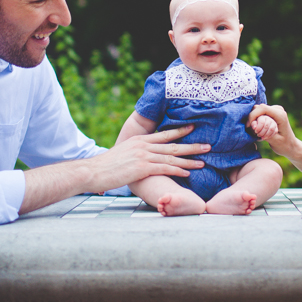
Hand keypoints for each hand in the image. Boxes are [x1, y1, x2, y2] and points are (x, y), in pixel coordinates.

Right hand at [87, 125, 209, 192]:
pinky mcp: (142, 168)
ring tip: (203, 161)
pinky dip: (178, 169)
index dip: (180, 131)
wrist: (94, 171)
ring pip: (172, 156)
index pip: (164, 134)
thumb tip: (145, 155)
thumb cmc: (107, 165)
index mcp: (140, 140)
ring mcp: (143, 156)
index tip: (193, 128)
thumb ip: (136, 151)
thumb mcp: (123, 152)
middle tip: (208, 145)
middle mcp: (144, 145)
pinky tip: (188, 172)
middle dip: (192, 145)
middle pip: (173, 144)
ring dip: (189, 159)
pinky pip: (165, 168)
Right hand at [247, 104, 298, 157]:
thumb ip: (264, 131)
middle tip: (255, 132)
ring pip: (257, 111)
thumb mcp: (274, 140)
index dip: (252, 115)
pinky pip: (259, 114)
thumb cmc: (284, 145)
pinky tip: (259, 131)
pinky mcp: (271, 113)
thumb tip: (253, 124)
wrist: (290, 146)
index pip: (262, 108)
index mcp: (280, 114)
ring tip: (259, 134)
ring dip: (255, 122)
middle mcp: (277, 109)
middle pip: (258, 108)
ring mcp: (274, 110)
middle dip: (253, 120)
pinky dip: (257, 122)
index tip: (248, 126)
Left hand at [250, 114, 277, 140]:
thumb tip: (254, 127)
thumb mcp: (253, 125)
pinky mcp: (276, 127)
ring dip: (266, 135)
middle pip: (266, 126)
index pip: (262, 122)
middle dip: (262, 132)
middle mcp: (269, 119)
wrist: (261, 128)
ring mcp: (273, 123)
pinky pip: (275, 132)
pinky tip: (266, 137)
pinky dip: (270, 136)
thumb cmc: (256, 125)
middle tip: (258, 135)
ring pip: (271, 129)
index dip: (258, 128)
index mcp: (262, 117)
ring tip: (262, 137)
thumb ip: (253, 125)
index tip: (256, 132)